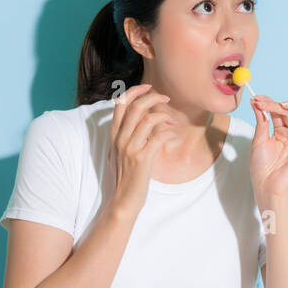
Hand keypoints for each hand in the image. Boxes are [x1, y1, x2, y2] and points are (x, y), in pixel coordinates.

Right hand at [107, 83, 176, 217]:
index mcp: (114, 135)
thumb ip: (127, 135)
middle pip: (135, 106)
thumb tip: (140, 119)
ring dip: (165, 116)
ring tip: (172, 121)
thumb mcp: (121, 152)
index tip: (149, 87)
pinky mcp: (142, 158)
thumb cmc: (127, 175)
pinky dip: (170, 133)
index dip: (135, 91)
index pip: (120, 103)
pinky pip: (160, 136)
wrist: (124, 199)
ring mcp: (130, 148)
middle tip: (166, 99)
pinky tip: (174, 137)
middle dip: (154, 97)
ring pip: (148, 119)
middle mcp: (120, 139)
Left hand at [249, 95, 287, 206]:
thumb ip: (262, 122)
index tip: (255, 99)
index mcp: (281, 132)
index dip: (268, 103)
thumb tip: (257, 103)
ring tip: (282, 104)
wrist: (267, 186)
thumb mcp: (259, 140)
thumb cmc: (262, 168)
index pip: (278, 111)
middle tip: (260, 102)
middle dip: (274, 105)